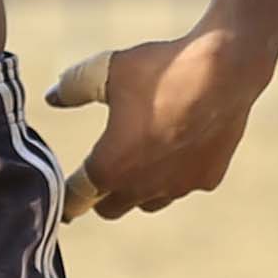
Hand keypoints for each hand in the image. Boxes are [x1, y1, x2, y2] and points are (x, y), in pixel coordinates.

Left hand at [39, 32, 270, 224]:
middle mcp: (143, 187)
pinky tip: (181, 147)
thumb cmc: (161, 68)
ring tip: (141, 161)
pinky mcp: (208, 179)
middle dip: (102, 195)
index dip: (66, 199)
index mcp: (111, 166)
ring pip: (149, 202)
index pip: (77, 198)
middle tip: (100, 177)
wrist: (225, 69)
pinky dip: (177, 174)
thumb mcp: (107, 70)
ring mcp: (179, 187)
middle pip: (111, 209)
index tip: (61, 204)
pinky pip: (184, 185)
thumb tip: (52, 97)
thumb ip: (74, 87)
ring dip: (140, 188)